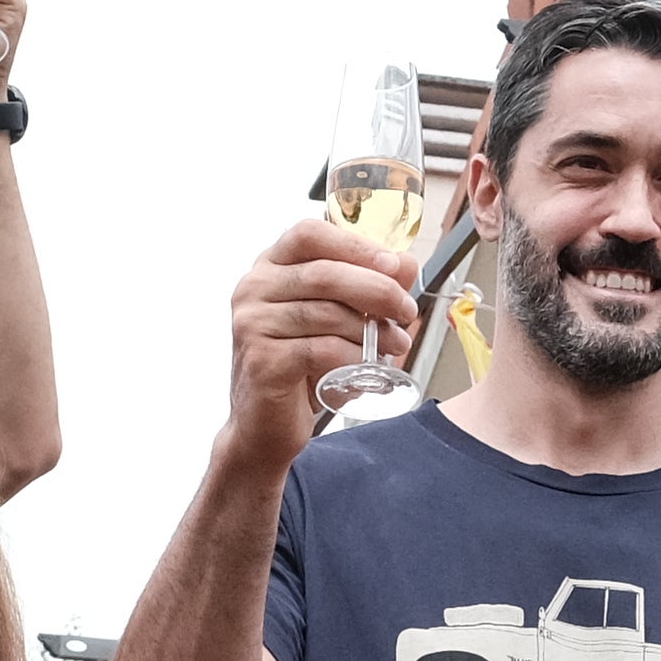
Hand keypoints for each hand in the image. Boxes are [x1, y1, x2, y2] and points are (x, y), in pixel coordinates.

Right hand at [222, 213, 433, 459]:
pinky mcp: (262, 360)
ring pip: (326, 313)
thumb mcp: (338, 321)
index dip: (356, 245)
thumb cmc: (299, 368)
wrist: (264, 426)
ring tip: (397, 344)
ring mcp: (252, 323)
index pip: (309, 234)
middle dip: (377, 290)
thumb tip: (407, 262)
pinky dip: (354, 357)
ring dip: (372, 330)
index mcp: (270, 268)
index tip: (394, 266)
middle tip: (406, 310)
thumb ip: (370, 288)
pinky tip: (367, 367)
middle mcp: (254, 288)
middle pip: (324, 273)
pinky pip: (321, 349)